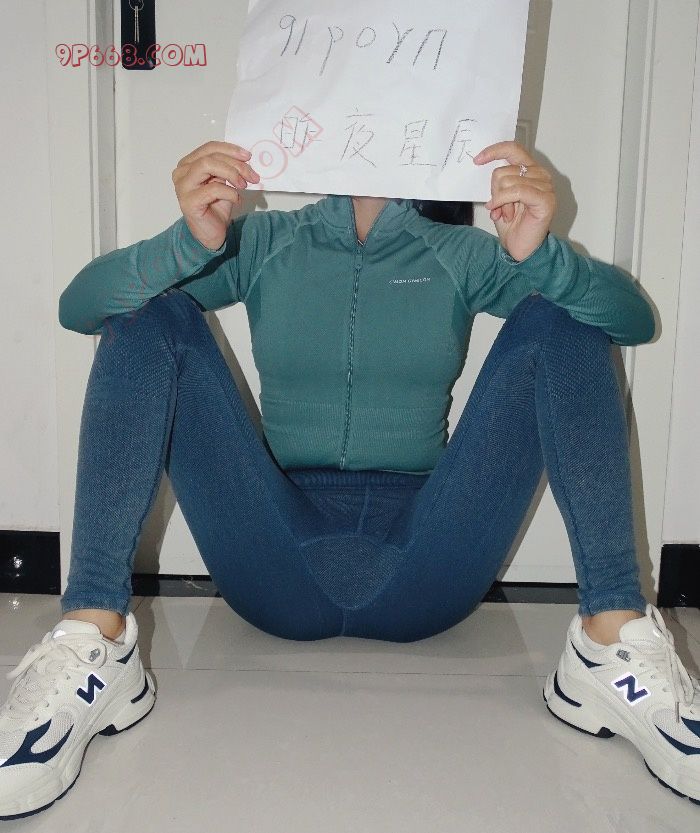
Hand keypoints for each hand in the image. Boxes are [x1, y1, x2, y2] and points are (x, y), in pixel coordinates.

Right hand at [172, 141, 259, 250]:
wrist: (212, 233)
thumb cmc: (216, 207)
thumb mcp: (224, 182)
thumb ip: (228, 167)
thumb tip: (245, 157)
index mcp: (189, 163)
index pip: (210, 148)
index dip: (230, 149)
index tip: (248, 156)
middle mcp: (182, 172)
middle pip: (210, 156)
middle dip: (235, 164)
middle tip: (252, 175)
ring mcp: (183, 186)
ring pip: (207, 165)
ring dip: (231, 173)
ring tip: (244, 185)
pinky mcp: (188, 201)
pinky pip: (212, 189)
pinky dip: (229, 192)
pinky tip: (237, 199)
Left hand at [473, 141, 555, 261]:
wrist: (521, 249)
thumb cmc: (512, 225)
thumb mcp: (500, 198)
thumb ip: (499, 180)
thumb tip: (485, 164)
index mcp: (531, 170)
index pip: (513, 149)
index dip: (494, 151)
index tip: (477, 160)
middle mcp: (541, 175)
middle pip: (504, 169)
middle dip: (495, 191)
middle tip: (497, 208)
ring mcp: (546, 187)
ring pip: (508, 181)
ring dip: (500, 201)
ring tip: (505, 215)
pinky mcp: (546, 199)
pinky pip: (516, 191)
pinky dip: (503, 202)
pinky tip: (502, 214)